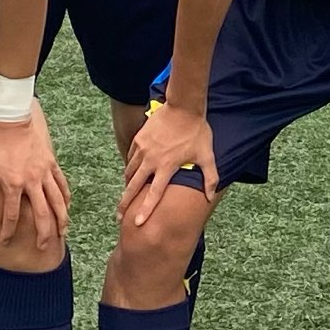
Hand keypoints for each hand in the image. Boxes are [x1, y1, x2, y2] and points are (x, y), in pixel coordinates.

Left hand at [0, 108, 68, 253]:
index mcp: (11, 184)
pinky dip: (65, 197)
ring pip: (57, 201)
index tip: (5, 242)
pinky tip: (66, 207)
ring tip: (62, 233)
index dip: (8, 231)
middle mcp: (31, 181)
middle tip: (42, 247)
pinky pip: (61, 184)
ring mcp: (43, 172)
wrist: (9, 118)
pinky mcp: (51, 163)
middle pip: (41, 214)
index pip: (12, 216)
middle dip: (43, 233)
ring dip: (60, 219)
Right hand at [121, 101, 215, 231]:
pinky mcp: (139, 139)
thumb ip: (210, 178)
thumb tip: (210, 197)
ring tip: (125, 196)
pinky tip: (132, 173)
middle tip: (118, 216)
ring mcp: (142, 148)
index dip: (145, 209)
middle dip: (124, 203)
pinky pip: (131, 158)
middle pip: (133, 186)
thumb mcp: (207, 155)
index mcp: (166, 166)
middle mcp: (151, 160)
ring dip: (127, 185)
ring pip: (129, 172)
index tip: (137, 223)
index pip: (154, 194)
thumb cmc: (197, 131)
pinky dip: (130, 167)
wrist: (183, 106)